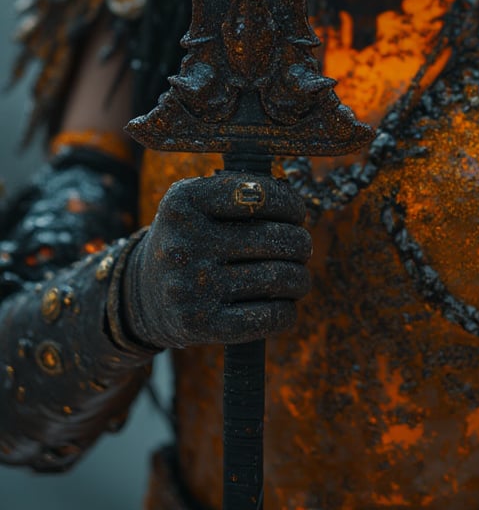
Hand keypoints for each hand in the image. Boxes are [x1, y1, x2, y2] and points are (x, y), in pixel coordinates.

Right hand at [119, 172, 310, 348]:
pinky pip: (266, 317)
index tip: (296, 214)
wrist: (141, 292)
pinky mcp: (199, 324)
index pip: (258, 194)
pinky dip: (287, 311)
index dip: (289, 204)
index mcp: (184, 202)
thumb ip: (239, 191)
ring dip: (300, 278)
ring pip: (277, 278)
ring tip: (298, 276)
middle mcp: (184, 242)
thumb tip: (295, 204)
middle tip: (301, 248)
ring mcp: (190, 286)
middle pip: (274, 239)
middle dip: (300, 244)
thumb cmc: (189, 238)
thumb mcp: (195, 202)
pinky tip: (285, 304)